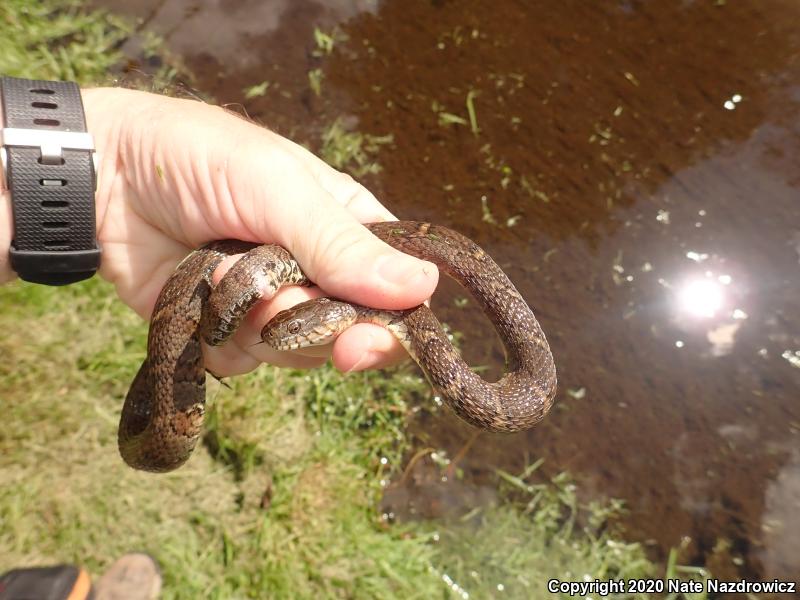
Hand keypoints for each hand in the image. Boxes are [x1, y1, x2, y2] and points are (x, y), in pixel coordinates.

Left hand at [17, 88, 438, 375]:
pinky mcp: (231, 331)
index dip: (391, 319)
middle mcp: (320, 272)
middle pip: (352, 329)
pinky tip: (199, 294)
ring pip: (299, 349)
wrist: (104, 181)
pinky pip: (247, 360)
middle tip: (280, 308)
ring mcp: (275, 305)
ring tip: (220, 270)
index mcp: (348, 227)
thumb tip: (423, 286)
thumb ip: (341, 243)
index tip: (364, 339)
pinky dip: (221, 334)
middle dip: (313, 323)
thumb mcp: (277, 188)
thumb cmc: (199, 161)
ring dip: (259, 321)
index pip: (397, 285)